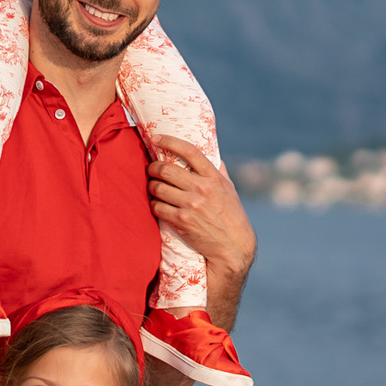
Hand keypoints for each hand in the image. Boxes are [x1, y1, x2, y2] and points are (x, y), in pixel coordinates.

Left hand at [147, 134, 255, 277]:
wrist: (234, 247)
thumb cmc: (232, 216)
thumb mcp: (229, 189)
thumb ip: (219, 171)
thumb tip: (211, 154)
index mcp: (214, 177)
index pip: (190, 151)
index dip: (169, 141)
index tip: (156, 138)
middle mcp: (202, 188)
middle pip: (166, 169)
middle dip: (153, 167)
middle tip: (151, 169)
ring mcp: (191, 204)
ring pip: (158, 188)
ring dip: (152, 187)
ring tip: (154, 188)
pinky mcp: (182, 221)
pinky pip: (158, 207)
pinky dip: (154, 205)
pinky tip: (158, 205)